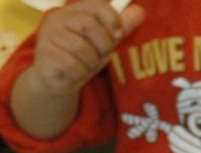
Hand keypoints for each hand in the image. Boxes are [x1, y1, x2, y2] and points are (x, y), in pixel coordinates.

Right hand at [25, 0, 142, 96]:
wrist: (59, 79)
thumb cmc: (83, 57)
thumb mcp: (104, 41)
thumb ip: (120, 27)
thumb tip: (139, 10)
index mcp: (72, 12)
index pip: (96, 5)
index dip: (112, 18)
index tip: (118, 33)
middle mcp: (57, 19)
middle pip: (89, 25)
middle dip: (103, 45)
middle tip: (100, 54)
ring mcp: (48, 36)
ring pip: (82, 48)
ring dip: (91, 62)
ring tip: (85, 64)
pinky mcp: (45, 55)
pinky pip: (73, 65)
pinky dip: (80, 72)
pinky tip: (74, 72)